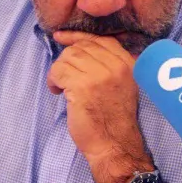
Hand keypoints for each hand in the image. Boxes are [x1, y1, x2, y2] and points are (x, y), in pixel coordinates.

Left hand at [48, 31, 154, 182]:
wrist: (115, 145)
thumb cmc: (114, 118)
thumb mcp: (123, 85)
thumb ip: (110, 64)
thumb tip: (80, 45)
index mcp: (128, 64)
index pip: (99, 39)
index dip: (77, 37)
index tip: (61, 38)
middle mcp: (116, 66)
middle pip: (81, 47)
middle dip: (66, 59)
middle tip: (62, 75)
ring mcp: (99, 75)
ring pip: (67, 57)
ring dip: (58, 71)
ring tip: (60, 86)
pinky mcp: (82, 86)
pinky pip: (58, 71)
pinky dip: (53, 80)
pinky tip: (57, 91)